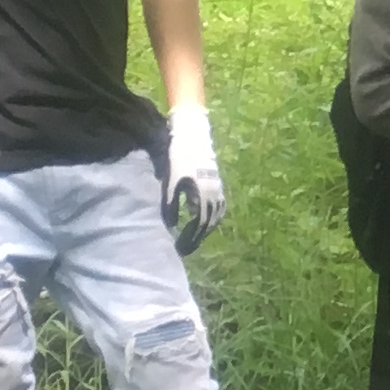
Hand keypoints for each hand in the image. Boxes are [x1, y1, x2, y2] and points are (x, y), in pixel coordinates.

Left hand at [162, 105, 226, 253]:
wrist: (194, 139)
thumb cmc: (179, 159)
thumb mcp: (171, 182)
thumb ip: (171, 205)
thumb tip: (171, 226)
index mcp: (204, 197)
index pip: (198, 225)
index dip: (189, 238)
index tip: (179, 248)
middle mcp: (215, 197)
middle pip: (207, 225)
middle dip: (196, 239)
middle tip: (184, 250)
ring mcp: (219, 192)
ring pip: (215, 218)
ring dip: (204, 231)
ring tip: (193, 240)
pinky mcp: (218, 188)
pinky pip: (218, 210)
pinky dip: (211, 220)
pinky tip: (203, 224)